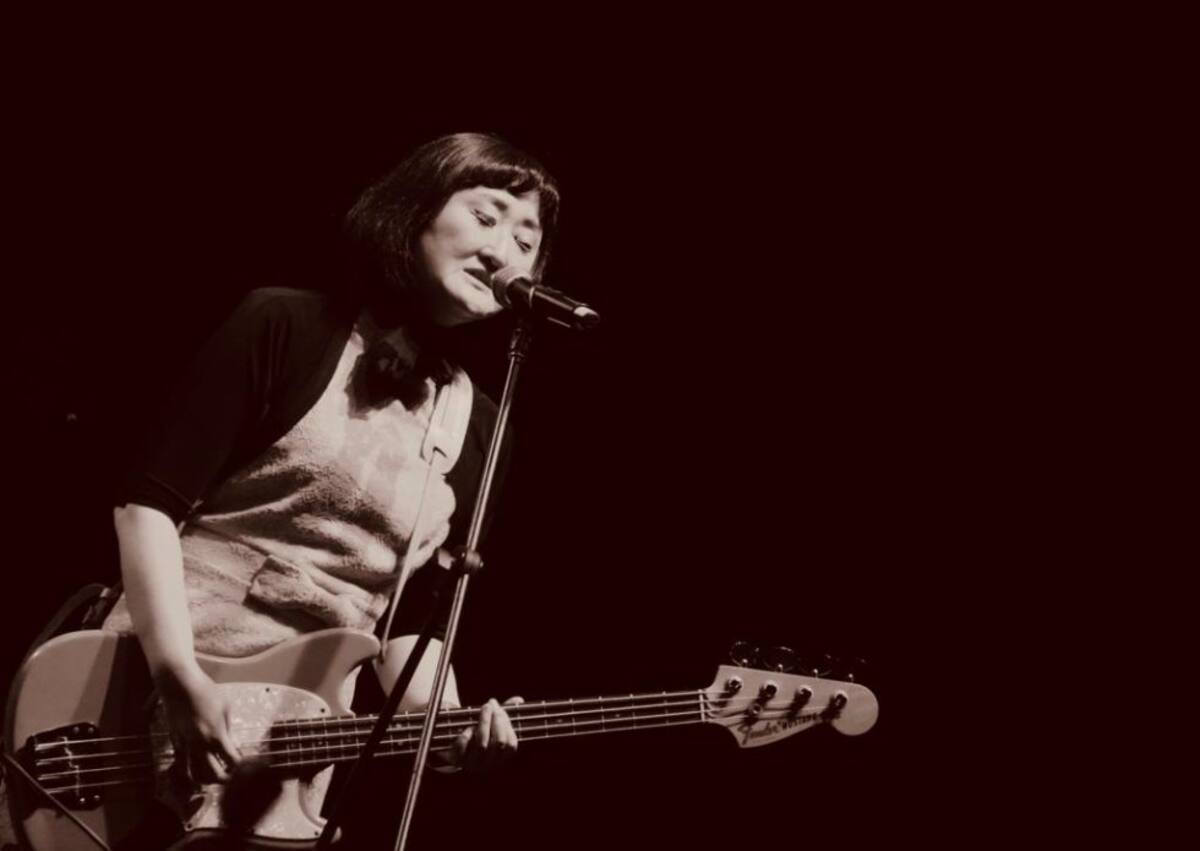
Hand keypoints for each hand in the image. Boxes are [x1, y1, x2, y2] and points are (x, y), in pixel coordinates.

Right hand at [155, 664, 241, 784]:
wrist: (180, 684)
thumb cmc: (206, 692)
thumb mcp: (226, 708)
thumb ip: (229, 730)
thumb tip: (233, 746)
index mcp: (216, 735)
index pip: (231, 760)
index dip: (239, 767)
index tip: (244, 766)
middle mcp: (200, 744)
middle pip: (212, 774)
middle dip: (223, 778)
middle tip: (230, 776)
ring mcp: (185, 744)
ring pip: (193, 774)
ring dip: (204, 779)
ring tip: (212, 775)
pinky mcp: (174, 741)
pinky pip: (181, 763)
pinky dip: (189, 769)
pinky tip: (195, 767)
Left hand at [447, 696, 523, 771]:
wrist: (455, 748)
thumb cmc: (479, 734)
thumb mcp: (492, 724)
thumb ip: (505, 714)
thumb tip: (518, 699)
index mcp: (501, 757)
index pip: (511, 744)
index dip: (506, 725)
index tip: (499, 708)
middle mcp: (489, 764)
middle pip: (499, 743)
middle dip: (496, 720)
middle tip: (491, 705)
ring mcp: (473, 764)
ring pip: (482, 745)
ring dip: (484, 723)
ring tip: (484, 708)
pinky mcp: (458, 760)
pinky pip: (463, 747)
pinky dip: (467, 734)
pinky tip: (468, 727)